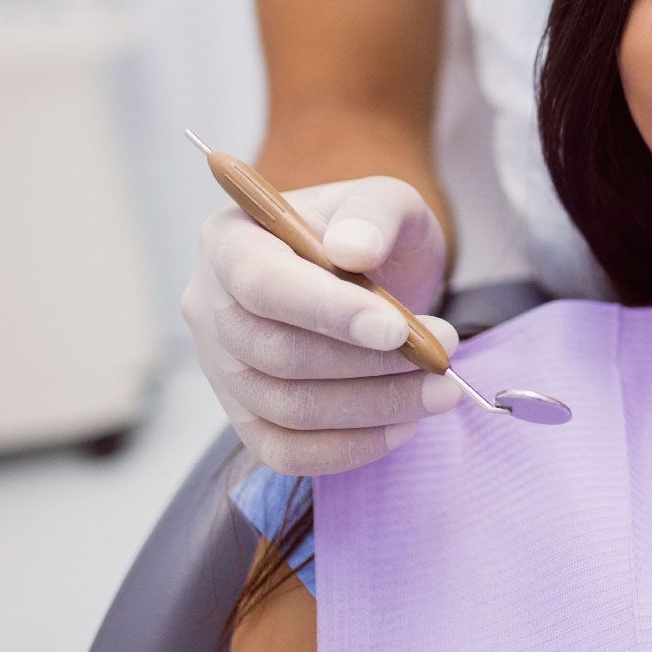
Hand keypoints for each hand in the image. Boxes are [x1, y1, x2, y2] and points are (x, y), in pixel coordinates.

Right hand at [180, 175, 463, 474]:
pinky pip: (284, 451)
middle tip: (442, 356)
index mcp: (229, 240)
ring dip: (372, 407)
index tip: (396, 329)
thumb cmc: (371, 233)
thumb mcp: (386, 200)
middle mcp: (209, 306)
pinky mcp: (245, 416)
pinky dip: (348, 448)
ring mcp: (222, 367)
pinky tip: (403, 425)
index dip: (327, 311)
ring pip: (286, 408)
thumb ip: (373, 213)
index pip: (262, 283)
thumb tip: (353, 249)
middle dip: (367, 364)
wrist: (374, 274)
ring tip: (440, 390)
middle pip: (275, 353)